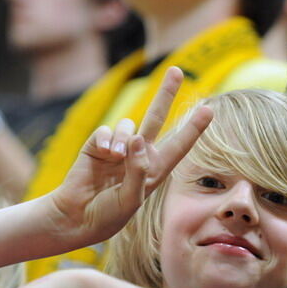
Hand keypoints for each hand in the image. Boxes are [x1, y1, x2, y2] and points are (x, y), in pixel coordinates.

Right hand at [47, 66, 212, 247]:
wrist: (77, 217)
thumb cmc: (109, 213)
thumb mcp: (131, 199)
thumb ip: (138, 170)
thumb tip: (137, 138)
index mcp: (155, 170)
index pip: (180, 146)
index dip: (194, 128)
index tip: (209, 109)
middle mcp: (139, 154)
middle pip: (156, 117)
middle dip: (166, 94)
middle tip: (176, 70)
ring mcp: (118, 148)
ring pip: (129, 125)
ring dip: (124, 137)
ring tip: (116, 156)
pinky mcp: (98, 144)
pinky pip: (107, 130)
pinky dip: (107, 139)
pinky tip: (104, 153)